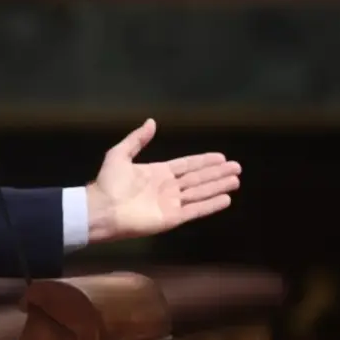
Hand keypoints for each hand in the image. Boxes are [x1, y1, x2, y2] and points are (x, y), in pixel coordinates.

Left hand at [86, 118, 239, 241]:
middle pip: (198, 178)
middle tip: (237, 167)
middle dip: (217, 173)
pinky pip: (195, 210)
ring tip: (236, 180)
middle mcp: (168, 188)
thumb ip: (137, 139)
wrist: (102, 209)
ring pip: (200, 192)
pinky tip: (226, 198)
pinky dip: (211, 204)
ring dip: (218, 186)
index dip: (204, 161)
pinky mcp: (172, 218)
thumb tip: (151, 121)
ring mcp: (171, 203)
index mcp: (157, 173)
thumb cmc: (108, 183)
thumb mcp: (119, 154)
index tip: (221, 157)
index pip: (187, 166)